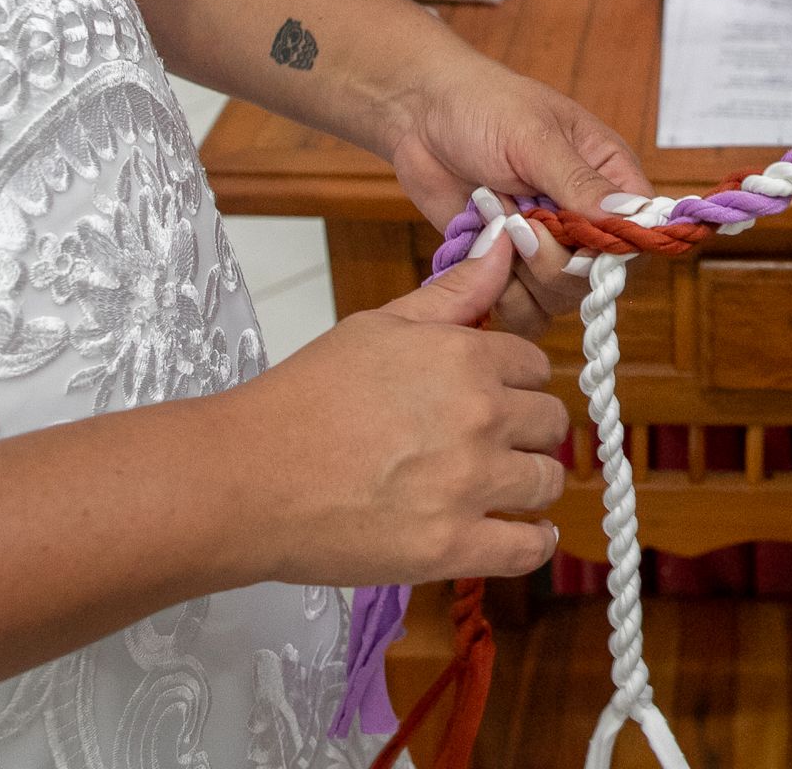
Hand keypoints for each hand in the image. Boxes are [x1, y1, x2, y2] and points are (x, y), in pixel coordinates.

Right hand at [233, 236, 568, 585]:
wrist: (240, 480)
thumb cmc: (302, 400)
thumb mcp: (378, 327)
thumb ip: (454, 292)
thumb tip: (505, 243)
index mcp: (464, 357)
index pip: (535, 366)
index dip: (514, 382)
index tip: (492, 397)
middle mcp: (479, 416)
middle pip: (550, 422)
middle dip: (526, 431)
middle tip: (489, 443)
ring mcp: (469, 484)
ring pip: (547, 481)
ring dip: (528, 484)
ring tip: (498, 489)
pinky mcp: (451, 547)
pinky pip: (529, 548)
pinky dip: (530, 543)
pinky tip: (517, 534)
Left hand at [388, 57, 651, 337]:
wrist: (419, 116)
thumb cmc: (483, 106)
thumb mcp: (534, 138)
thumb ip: (579, 182)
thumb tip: (630, 215)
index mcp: (607, 177)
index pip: (638, 232)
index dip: (615, 247)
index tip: (579, 241)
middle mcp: (584, 218)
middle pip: (598, 276)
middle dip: (554, 261)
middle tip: (519, 225)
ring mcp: (546, 246)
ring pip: (559, 298)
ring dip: (520, 271)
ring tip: (493, 221)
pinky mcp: (509, 267)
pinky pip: (522, 309)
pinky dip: (497, 291)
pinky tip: (479, 246)